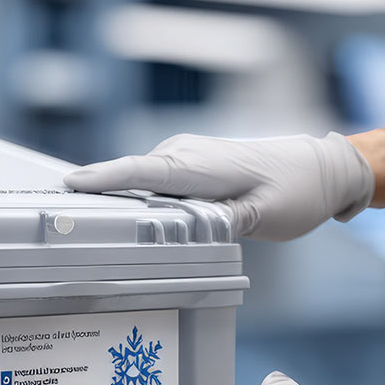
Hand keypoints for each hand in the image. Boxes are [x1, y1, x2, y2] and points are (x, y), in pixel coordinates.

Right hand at [65, 133, 374, 240]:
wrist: (318, 169)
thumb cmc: (295, 191)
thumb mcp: (263, 214)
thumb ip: (219, 221)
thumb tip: (180, 228)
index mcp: (197, 165)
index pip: (139, 170)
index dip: (102, 179)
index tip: (68, 186)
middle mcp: (182, 154)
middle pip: (126, 178)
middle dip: (97, 197)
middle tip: (66, 227)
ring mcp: (181, 157)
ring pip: (136, 182)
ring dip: (116, 201)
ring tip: (90, 229)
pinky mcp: (184, 165)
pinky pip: (148, 182)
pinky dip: (135, 198)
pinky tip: (127, 222)